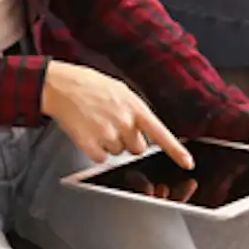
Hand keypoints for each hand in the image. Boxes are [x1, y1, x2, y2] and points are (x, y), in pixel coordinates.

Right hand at [42, 63, 193, 167]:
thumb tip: (141, 129)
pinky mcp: (91, 146)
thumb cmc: (88, 85)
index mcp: (135, 108)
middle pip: (137, 148)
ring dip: (109, 144)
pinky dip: (95, 150)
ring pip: (118, 153)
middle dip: (128, 141)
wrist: (60, 86)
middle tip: (112, 125)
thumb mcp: (119, 91)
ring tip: (96, 124)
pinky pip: (101, 158)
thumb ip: (133, 111)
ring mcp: (108, 136)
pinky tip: (88, 133)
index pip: (161, 134)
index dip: (176, 151)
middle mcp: (125, 123)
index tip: (188, 163)